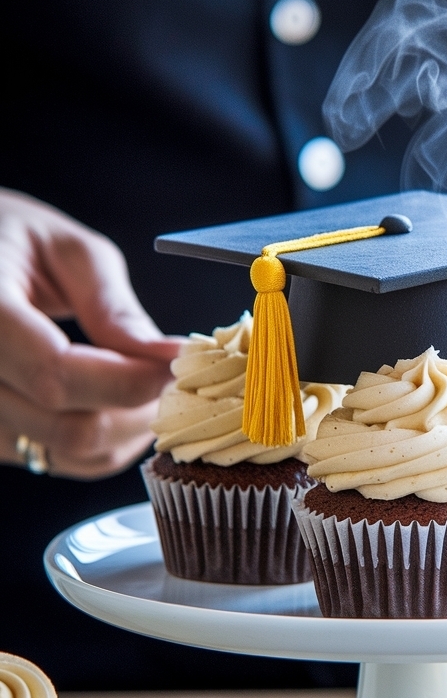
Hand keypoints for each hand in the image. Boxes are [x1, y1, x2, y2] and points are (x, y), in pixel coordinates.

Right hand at [0, 189, 180, 477]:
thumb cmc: (10, 236)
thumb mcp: (66, 249)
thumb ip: (112, 307)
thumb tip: (167, 355)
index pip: (56, 373)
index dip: (129, 378)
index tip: (178, 363)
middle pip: (68, 425)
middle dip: (139, 407)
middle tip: (176, 374)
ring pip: (67, 452)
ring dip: (126, 430)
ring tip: (151, 385)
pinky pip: (56, 460)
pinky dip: (103, 443)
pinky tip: (123, 407)